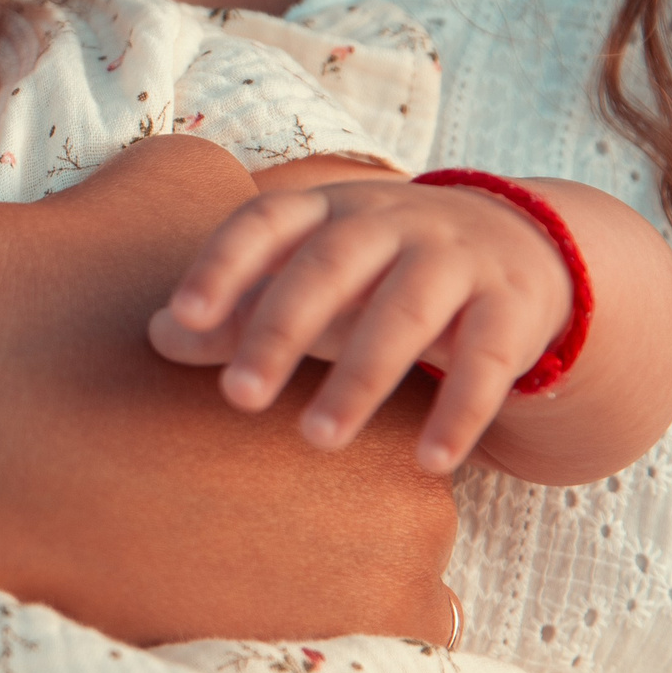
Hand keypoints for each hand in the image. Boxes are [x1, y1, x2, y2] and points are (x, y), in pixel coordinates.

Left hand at [149, 174, 571, 472]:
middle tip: (237, 397)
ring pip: (405, 313)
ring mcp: (456, 258)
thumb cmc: (379, 273)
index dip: (223, 264)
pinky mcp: (512, 305)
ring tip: (317, 439)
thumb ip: (238, 309)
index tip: (183, 316)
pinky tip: (428, 462)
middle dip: (281, 328)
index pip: (267, 221)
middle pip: (330, 266)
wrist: (518, 243)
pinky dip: (461, 411)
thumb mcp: (310, 279)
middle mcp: (391, 222)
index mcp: (329, 210)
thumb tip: (153, 336)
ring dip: (361, 377)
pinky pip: (487, 358)